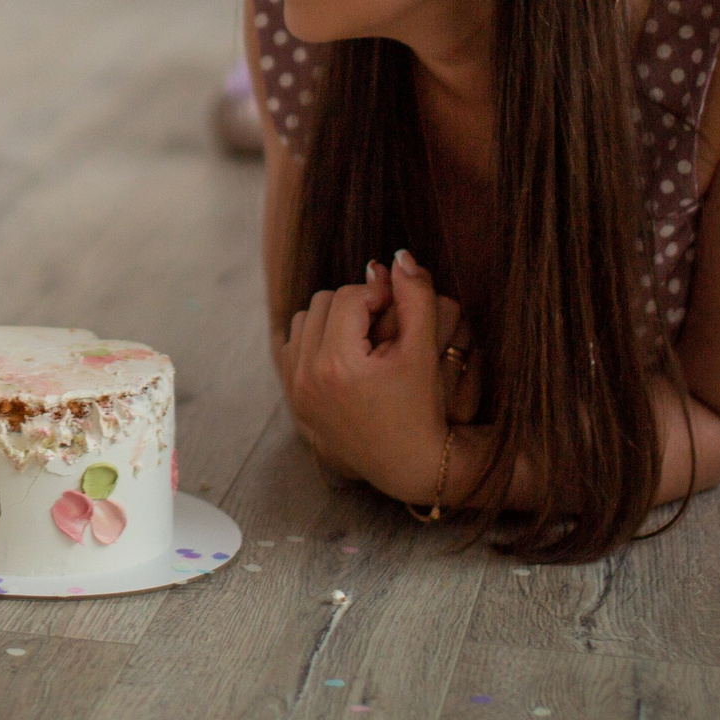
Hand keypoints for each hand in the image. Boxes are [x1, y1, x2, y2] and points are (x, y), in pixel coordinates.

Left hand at [279, 249, 457, 500]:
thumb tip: (399, 255)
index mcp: (337, 364)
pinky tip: (348, 355)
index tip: (400, 310)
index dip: (379, 294)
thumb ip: (415, 297)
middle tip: (385, 325)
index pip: (350, 296)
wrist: (411, 464)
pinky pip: (294, 347)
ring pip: (305, 321)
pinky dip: (317, 342)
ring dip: (333, 320)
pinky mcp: (295, 400)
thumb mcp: (424, 351)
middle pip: (323, 302)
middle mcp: (307, 376)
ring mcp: (296, 390)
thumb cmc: (424, 408)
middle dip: (355, 306)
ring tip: (366, 340)